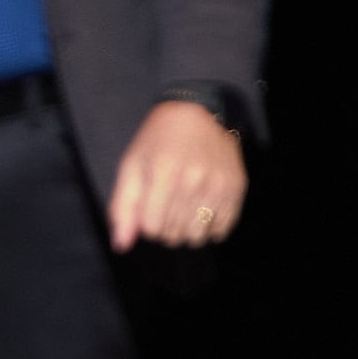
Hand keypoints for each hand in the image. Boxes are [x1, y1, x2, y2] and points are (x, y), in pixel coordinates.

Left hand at [107, 99, 245, 251]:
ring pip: (197, 237)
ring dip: (186, 231)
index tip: (148, 209)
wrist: (197, 113)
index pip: (152, 227)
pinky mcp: (236, 187)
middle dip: (164, 228)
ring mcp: (218, 184)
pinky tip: (201, 209)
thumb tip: (121, 245)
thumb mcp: (131, 166)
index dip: (146, 224)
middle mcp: (194, 179)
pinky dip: (209, 228)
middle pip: (174, 235)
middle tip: (165, 206)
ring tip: (182, 210)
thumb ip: (123, 206)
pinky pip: (221, 231)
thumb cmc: (157, 141)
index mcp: (163, 172)